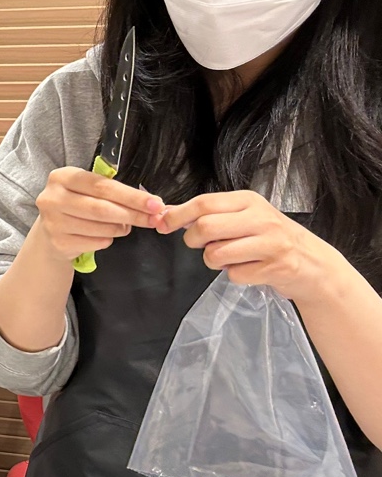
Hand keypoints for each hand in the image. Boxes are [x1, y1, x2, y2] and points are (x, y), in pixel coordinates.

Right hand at [31, 167, 164, 262]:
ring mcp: (53, 222)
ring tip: (125, 226)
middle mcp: (53, 198)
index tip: (155, 203)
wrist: (50, 230)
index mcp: (62, 177)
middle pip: (102, 208)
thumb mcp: (86, 189)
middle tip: (154, 219)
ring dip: (121, 228)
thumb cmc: (76, 204)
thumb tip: (150, 204)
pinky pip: (96, 243)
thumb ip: (111, 192)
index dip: (131, 196)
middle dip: (133, 214)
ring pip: (101, 228)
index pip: (102, 186)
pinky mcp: (58, 242)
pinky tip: (106, 235)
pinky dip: (108, 240)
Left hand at [160, 190, 344, 302]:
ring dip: (215, 261)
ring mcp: (270, 243)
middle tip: (204, 244)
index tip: (163, 224)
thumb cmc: (271, 237)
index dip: (177, 215)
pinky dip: (235, 275)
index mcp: (249, 201)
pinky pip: (234, 275)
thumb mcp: (244, 216)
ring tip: (232, 257)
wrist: (313, 262)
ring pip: (216, 254)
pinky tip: (250, 268)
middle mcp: (260, 218)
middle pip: (205, 227)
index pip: (203, 203)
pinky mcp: (275, 267)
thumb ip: (210, 213)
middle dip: (194, 240)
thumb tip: (167, 213)